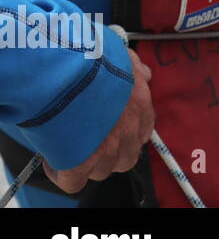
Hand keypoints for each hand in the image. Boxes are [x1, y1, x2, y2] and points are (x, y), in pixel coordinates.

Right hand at [44, 48, 153, 193]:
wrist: (65, 69)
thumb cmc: (91, 57)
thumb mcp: (121, 55)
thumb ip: (134, 67)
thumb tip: (144, 74)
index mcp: (139, 104)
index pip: (143, 130)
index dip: (128, 134)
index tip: (112, 130)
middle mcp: (127, 130)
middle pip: (126, 158)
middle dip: (111, 154)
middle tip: (92, 144)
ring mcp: (105, 148)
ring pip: (102, 171)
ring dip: (88, 164)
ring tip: (72, 150)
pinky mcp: (79, 162)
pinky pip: (74, 182)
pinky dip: (64, 176)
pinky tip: (54, 161)